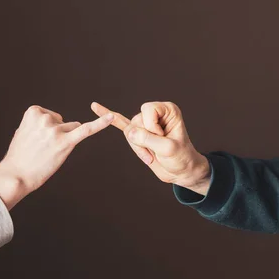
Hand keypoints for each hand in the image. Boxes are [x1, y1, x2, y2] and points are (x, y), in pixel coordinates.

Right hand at [0, 105, 113, 208]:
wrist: (15, 175)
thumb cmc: (19, 157)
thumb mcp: (23, 132)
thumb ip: (37, 124)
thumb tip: (51, 124)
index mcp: (33, 111)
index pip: (52, 116)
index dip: (48, 130)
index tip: (36, 140)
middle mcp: (45, 118)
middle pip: (63, 122)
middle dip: (57, 135)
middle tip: (41, 150)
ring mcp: (56, 130)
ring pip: (72, 130)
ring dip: (64, 141)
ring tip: (47, 154)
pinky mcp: (65, 143)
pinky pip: (86, 130)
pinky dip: (100, 124)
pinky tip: (111, 118)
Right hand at [91, 101, 210, 195]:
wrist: (180, 171)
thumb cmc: (181, 158)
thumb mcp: (168, 149)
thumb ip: (148, 139)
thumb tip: (129, 132)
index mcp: (167, 110)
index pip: (148, 109)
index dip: (151, 126)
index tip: (163, 137)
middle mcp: (156, 114)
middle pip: (136, 121)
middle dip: (143, 140)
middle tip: (157, 150)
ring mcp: (145, 124)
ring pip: (129, 132)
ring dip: (138, 148)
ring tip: (151, 156)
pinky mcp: (138, 134)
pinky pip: (120, 124)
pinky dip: (110, 117)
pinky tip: (96, 107)